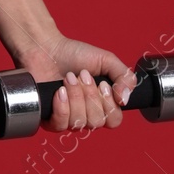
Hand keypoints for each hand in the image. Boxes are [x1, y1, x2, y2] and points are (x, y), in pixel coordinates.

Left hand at [15, 32, 137, 132]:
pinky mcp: (50, 117)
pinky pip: (61, 124)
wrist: (47, 48)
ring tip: (68, 78)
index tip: (102, 84)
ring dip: (75, 97)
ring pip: (79, 123)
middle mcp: (86, 114)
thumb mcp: (106, 60)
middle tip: (82, 76)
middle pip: (97, 121)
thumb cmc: (74, 54)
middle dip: (90, 95)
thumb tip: (126, 99)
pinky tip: (60, 91)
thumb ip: (125, 77)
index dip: (109, 105)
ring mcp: (68, 117)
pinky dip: (62, 106)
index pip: (114, 120)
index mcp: (102, 104)